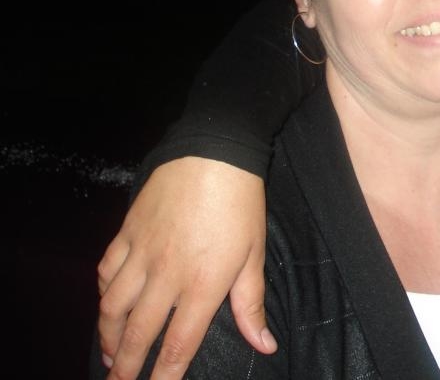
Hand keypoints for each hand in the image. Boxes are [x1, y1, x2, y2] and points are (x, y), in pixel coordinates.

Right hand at [96, 157, 274, 378]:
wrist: (214, 153)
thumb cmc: (241, 205)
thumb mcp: (254, 255)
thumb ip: (251, 304)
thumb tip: (264, 344)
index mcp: (202, 285)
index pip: (178, 345)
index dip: (164, 376)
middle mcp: (166, 276)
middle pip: (139, 333)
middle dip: (126, 366)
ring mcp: (142, 254)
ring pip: (113, 307)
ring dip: (109, 336)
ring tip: (110, 355)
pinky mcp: (127, 232)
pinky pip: (106, 271)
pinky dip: (103, 293)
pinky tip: (107, 304)